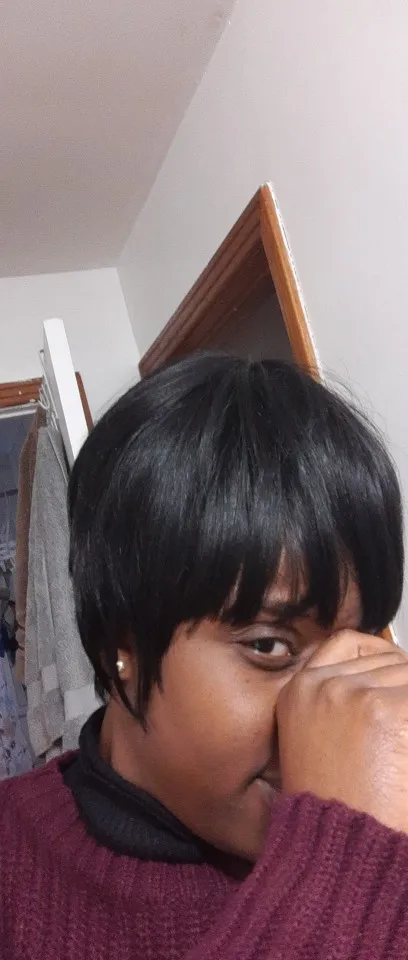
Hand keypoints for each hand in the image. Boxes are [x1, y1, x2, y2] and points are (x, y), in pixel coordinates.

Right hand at [276, 631, 407, 832]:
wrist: (339, 856)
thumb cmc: (334, 814)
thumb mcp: (316, 745)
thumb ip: (343, 703)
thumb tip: (393, 672)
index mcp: (299, 691)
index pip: (351, 643)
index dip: (382, 660)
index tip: (397, 680)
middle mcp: (322, 686)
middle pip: (391, 659)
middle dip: (406, 691)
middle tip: (403, 732)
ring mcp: (356, 695)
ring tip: (402, 750)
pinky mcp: (389, 711)